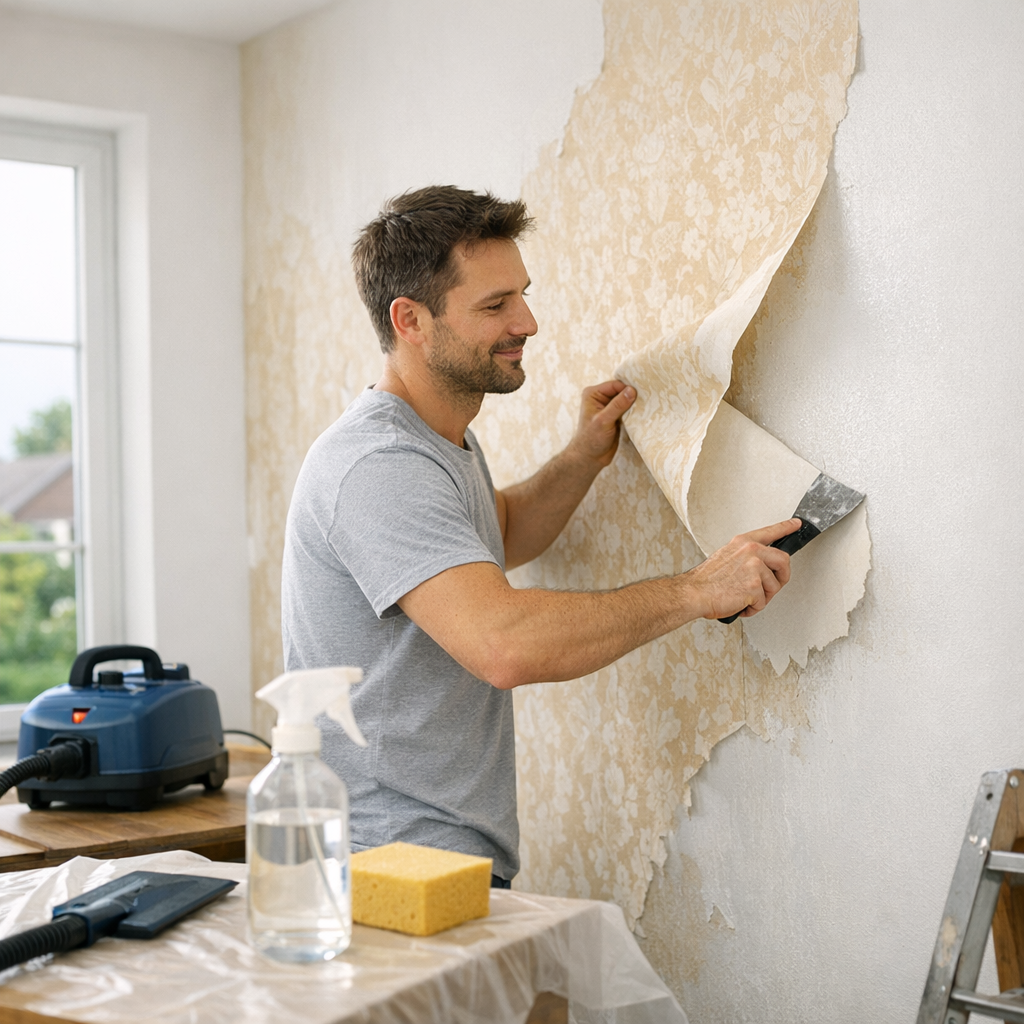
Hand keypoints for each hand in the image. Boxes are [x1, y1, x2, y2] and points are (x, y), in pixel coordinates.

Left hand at [568, 380, 636, 468]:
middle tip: (645, 402)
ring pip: (626, 400)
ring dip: (634, 405)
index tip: (639, 397)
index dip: (627, 390)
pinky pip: (628, 409)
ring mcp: (609, 407)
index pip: (615, 385)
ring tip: (644, 409)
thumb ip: (617, 405)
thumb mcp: (604, 420)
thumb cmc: (591, 439)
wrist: (590, 457)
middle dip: (632, 396)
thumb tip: (631, 390)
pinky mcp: (616, 416)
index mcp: (593, 394)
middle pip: (622, 391)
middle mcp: (600, 398)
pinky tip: (640, 415)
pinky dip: (634, 412)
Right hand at [685, 519, 800, 619]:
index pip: (770, 532)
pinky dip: (753, 608)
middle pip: (783, 561)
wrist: (694, 593)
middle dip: (781, 578)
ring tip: (744, 597)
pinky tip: (740, 604)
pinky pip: (764, 601)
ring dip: (762, 598)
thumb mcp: (726, 557)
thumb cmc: (706, 580)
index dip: (786, 527)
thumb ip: (745, 557)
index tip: (796, 524)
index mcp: (743, 542)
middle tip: (768, 587)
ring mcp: (754, 567)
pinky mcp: (754, 585)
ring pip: (774, 586)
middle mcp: (751, 551)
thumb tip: (758, 567)